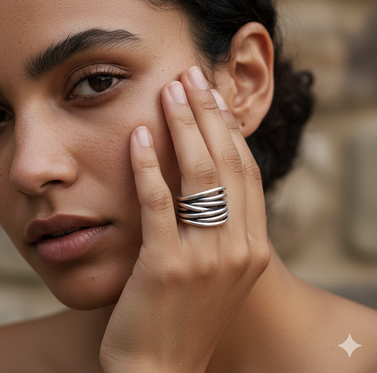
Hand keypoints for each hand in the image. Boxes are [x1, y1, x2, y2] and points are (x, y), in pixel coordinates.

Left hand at [99, 66, 270, 372]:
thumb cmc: (182, 318)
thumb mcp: (215, 273)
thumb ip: (219, 229)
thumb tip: (207, 181)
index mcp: (253, 248)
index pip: (247, 172)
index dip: (230, 128)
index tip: (213, 94)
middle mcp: (237, 249)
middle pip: (227, 162)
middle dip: (208, 113)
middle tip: (191, 75)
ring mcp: (205, 259)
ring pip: (200, 175)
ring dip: (183, 125)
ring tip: (169, 89)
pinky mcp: (167, 268)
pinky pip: (159, 204)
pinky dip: (149, 167)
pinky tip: (139, 137)